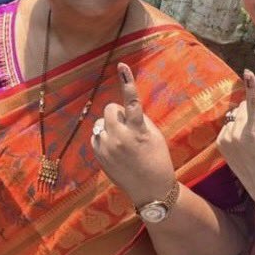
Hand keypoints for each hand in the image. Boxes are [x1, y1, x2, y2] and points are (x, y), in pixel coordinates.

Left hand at [90, 63, 175, 206]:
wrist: (151, 189)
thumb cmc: (157, 159)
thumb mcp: (155, 136)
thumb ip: (139, 120)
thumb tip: (124, 110)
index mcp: (138, 131)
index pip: (132, 101)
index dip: (127, 81)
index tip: (121, 65)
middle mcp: (120, 138)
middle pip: (110, 110)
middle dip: (118, 114)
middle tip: (129, 127)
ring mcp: (107, 148)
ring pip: (103, 123)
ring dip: (111, 127)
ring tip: (123, 142)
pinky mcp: (99, 156)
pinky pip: (97, 136)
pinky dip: (105, 138)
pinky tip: (115, 149)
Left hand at [217, 70, 254, 191]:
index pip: (253, 103)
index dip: (251, 86)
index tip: (247, 72)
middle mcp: (238, 133)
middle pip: (243, 107)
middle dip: (251, 112)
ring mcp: (227, 138)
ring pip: (235, 116)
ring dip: (242, 121)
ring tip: (249, 138)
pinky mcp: (220, 143)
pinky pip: (227, 126)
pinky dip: (234, 129)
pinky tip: (241, 142)